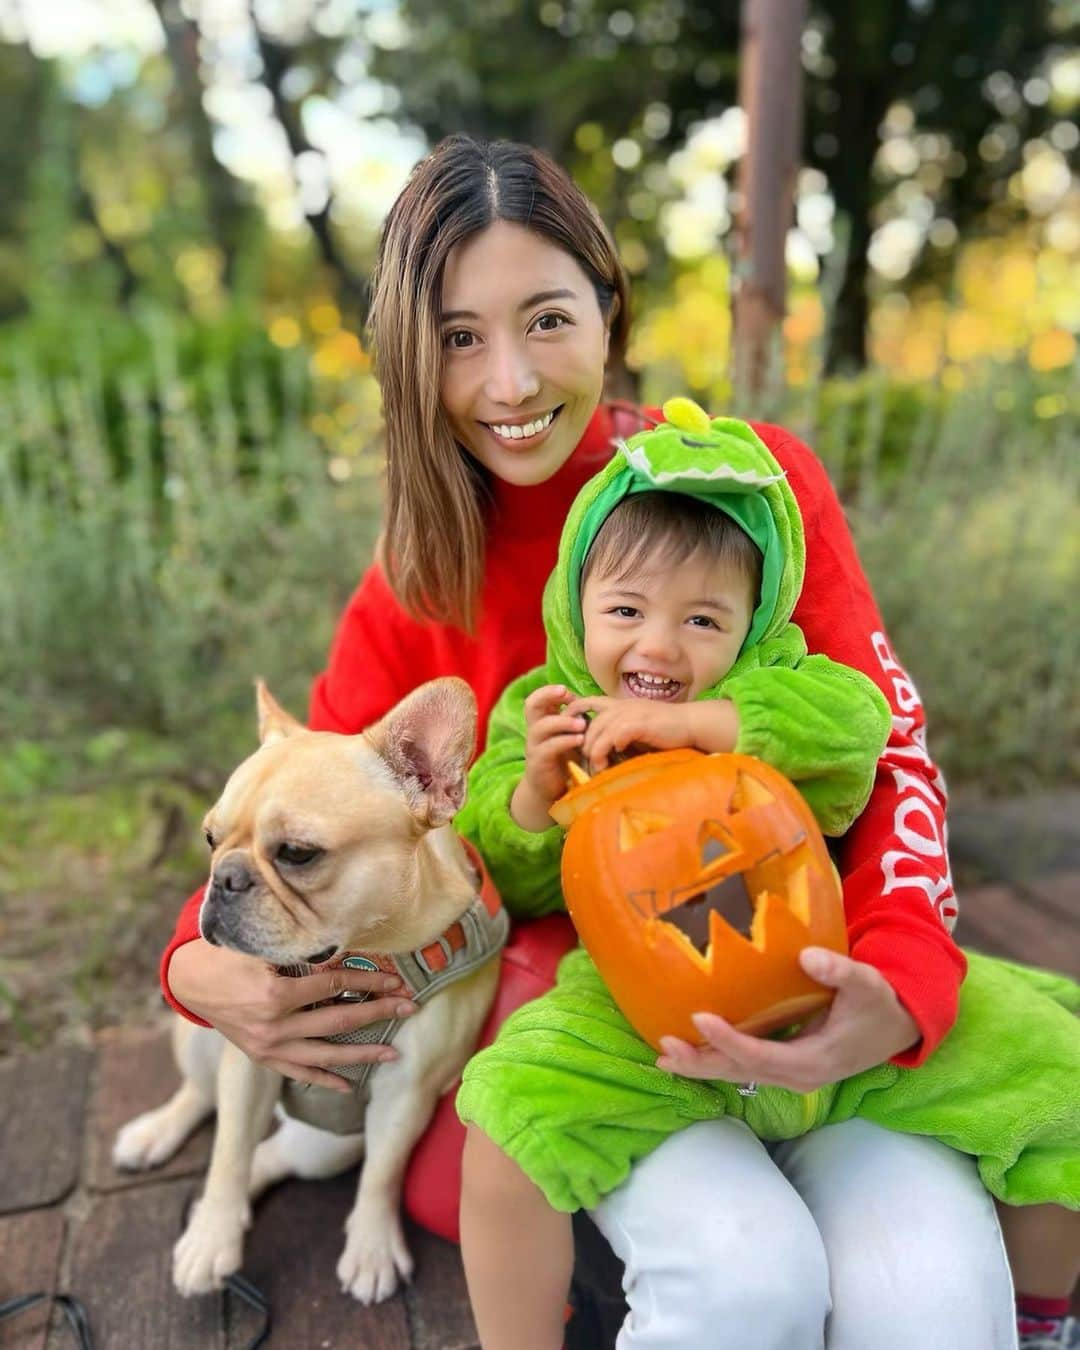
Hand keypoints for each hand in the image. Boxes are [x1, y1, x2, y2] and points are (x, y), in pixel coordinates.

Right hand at [167, 939, 417, 1092]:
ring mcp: (269, 1047)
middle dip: (379, 1013)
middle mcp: (275, 1025)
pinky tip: (348, 1086)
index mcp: (276, 992)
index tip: (396, 980)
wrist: (192, 981)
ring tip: (394, 1054)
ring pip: (325, 1054)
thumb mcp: (263, 946)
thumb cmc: (229, 954)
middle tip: (410, 1008)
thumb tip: (347, 951)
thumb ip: (302, 953)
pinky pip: (299, 1072)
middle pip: (339, 1021)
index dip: (368, 981)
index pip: (335, 986)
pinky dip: (324, 1079)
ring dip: (363, 1054)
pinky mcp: (262, 1058)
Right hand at [511, 684, 585, 830]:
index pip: (538, 698)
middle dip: (548, 695)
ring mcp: (534, 747)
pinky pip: (549, 748)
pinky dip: (565, 741)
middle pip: (531, 705)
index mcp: (542, 722)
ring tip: (582, 723)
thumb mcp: (571, 738)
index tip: (569, 693)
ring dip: (563, 722)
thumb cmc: (566, 761)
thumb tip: (598, 704)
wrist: (552, 791)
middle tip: (566, 693)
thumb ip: (577, 722)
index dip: (551, 691)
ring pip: (541, 727)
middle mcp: (534, 731)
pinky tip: (580, 740)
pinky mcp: (538, 763)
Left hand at [564, 695, 690, 771]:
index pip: (585, 702)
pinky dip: (607, 751)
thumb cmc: (667, 729)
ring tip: (597, 768)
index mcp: (618, 705)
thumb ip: (621, 733)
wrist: (691, 723)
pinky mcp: (637, 724)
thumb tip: (605, 751)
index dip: (571, 713)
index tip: (567, 733)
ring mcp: (628, 714)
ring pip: (597, 732)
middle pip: (587, 723)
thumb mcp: (638, 726)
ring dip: (594, 753)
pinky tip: (611, 761)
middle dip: (582, 745)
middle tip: (585, 764)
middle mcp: (620, 706)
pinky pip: (612, 738)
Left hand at [655, 947, 920, 1091]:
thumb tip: (808, 956)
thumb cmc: (878, 1003)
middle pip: (741, 1072)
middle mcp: (798, 1075)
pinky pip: (744, 1065)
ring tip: (664, 1055)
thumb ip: (839, 970)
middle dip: (701, 1062)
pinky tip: (689, 1050)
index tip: (699, 1017)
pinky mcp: (785, 1065)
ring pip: (739, 1073)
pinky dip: (716, 1058)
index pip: (762, 1055)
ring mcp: (790, 1074)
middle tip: (664, 1049)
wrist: (896, 1027)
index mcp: (815, 1060)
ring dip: (702, 1064)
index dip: (729, 1040)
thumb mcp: (866, 984)